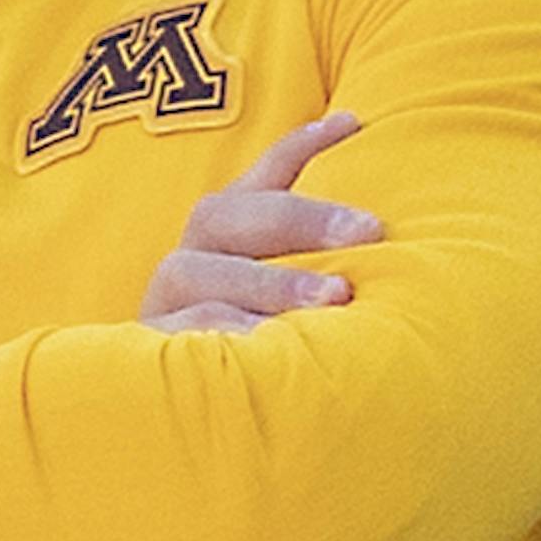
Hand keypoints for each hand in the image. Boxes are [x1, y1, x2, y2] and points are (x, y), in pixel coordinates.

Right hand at [140, 111, 382, 334]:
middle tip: (370, 231)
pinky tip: (273, 348)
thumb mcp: (282, 298)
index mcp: (224, 229)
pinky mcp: (149, 344)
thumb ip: (320, 267)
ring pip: (212, 277)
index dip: (304, 144)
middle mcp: (192, 253)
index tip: (354, 123)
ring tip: (335, 298)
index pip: (262, 174)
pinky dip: (231, 337)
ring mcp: (166, 299)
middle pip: (239, 216)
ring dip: (276, 283)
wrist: (155, 418)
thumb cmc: (249, 344)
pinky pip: (188, 336)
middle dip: (307, 218)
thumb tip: (390, 234)